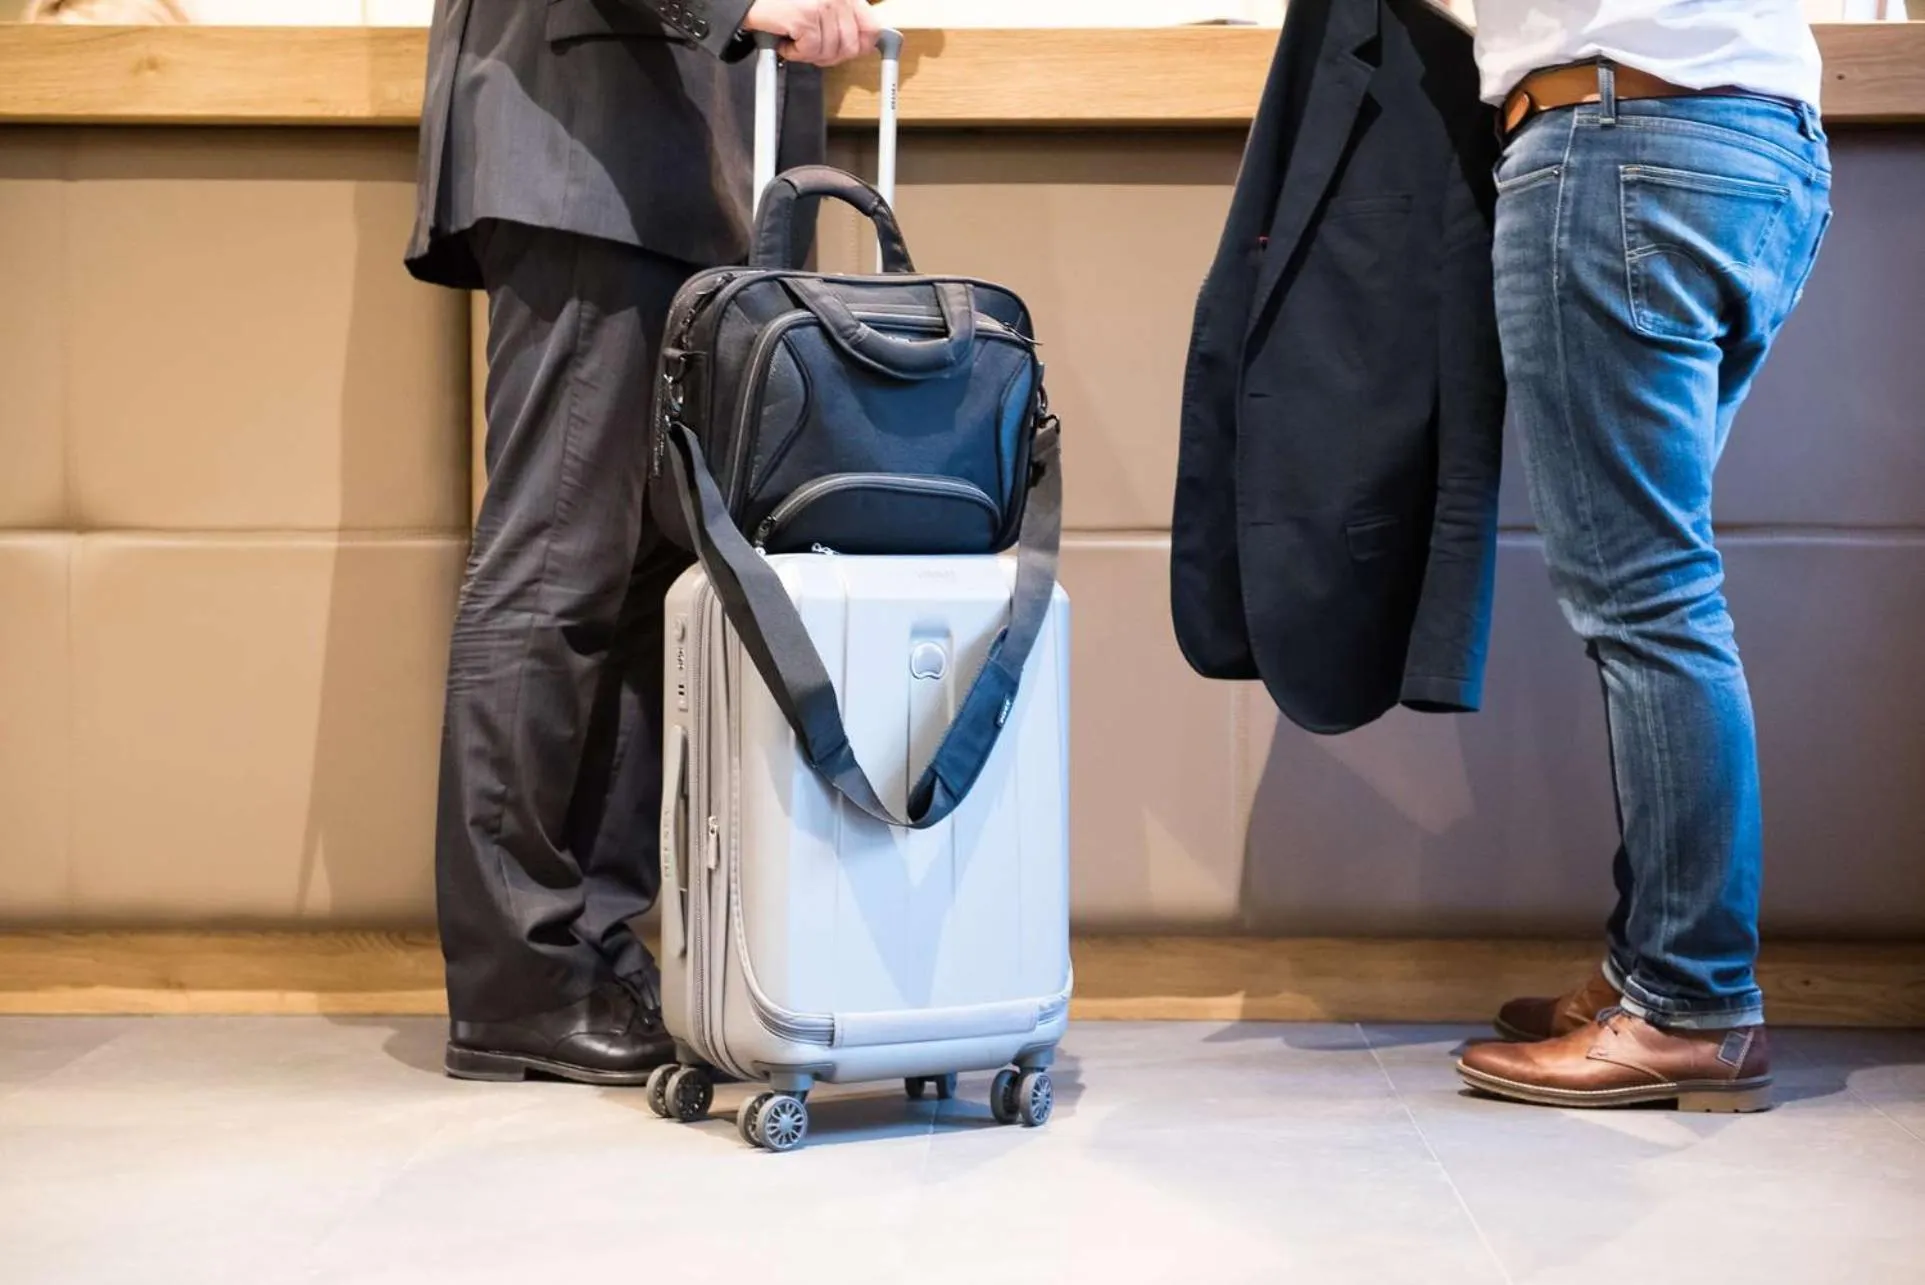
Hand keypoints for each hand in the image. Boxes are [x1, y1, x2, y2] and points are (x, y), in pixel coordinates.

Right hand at [742, 0, 880, 66]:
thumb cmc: (783, 4)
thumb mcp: (821, 7)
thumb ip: (844, 22)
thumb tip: (863, 47)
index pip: (871, 29)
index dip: (860, 47)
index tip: (845, 52)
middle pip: (850, 47)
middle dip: (828, 56)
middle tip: (810, 49)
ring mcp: (823, 6)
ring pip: (829, 52)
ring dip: (808, 54)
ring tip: (794, 41)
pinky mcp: (805, 17)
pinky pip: (809, 52)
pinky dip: (794, 53)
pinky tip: (785, 41)